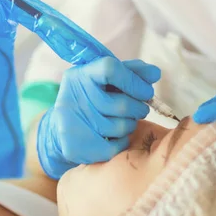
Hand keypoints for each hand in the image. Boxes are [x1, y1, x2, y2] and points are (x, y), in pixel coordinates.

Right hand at [37, 57, 160, 178]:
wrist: (61, 128)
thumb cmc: (92, 98)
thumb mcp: (106, 79)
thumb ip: (131, 72)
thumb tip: (154, 73)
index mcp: (81, 74)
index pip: (110, 69)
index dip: (134, 80)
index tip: (145, 91)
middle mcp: (74, 96)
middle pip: (123, 104)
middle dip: (138, 108)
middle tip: (137, 108)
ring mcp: (73, 122)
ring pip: (122, 127)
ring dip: (130, 124)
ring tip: (121, 120)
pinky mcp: (76, 146)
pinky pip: (117, 145)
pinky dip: (121, 141)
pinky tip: (112, 136)